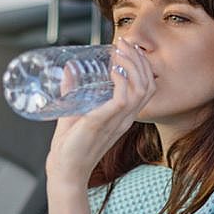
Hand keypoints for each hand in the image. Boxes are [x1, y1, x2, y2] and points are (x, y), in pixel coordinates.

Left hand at [45, 37, 155, 190]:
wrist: (65, 169)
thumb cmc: (70, 146)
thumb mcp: (74, 111)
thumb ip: (73, 91)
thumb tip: (68, 69)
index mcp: (123, 116)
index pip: (146, 87)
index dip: (141, 65)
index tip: (127, 48)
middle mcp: (125, 118)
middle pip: (148, 83)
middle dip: (139, 60)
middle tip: (124, 43)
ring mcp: (118, 120)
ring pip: (141, 88)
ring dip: (132, 65)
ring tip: (120, 51)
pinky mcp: (105, 122)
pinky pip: (124, 98)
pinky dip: (121, 80)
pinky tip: (112, 69)